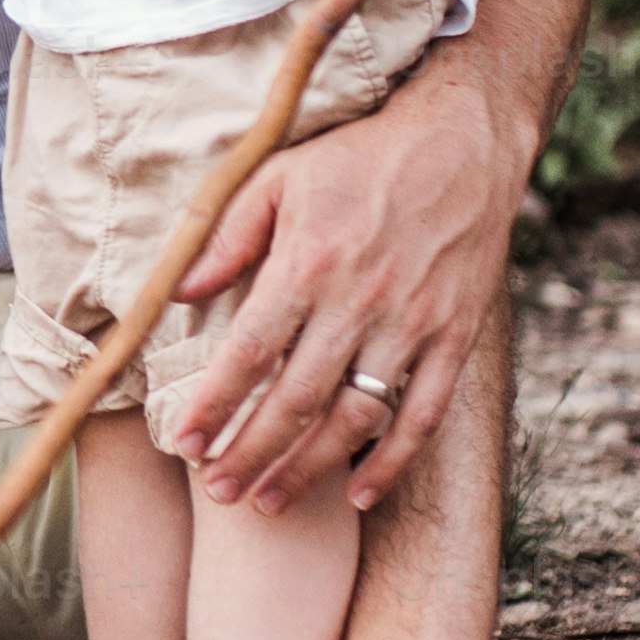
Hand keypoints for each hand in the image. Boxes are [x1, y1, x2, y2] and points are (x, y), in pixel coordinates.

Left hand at [150, 60, 520, 516]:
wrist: (462, 136)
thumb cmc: (359, 154)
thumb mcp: (279, 175)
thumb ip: (226, 236)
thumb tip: (177, 294)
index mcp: (309, 261)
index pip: (249, 351)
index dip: (213, 404)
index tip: (183, 443)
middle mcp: (361, 300)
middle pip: (296, 399)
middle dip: (251, 453)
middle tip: (218, 491)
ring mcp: (414, 322)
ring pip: (355, 417)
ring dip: (309, 468)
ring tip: (268, 503)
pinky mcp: (455, 335)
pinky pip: (423, 414)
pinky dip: (392, 461)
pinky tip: (358, 494)